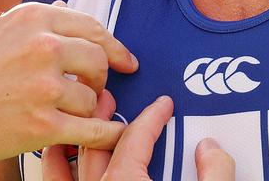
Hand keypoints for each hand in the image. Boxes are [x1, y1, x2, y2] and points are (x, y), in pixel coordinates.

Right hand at [0, 1, 138, 178]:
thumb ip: (32, 20)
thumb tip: (66, 7)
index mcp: (33, 19)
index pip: (92, 28)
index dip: (113, 47)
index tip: (124, 60)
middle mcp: (44, 47)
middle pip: (98, 62)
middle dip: (100, 79)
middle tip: (94, 91)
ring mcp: (44, 88)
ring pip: (93, 99)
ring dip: (89, 110)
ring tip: (72, 115)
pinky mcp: (42, 126)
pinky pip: (92, 131)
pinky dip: (107, 134)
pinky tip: (111, 134)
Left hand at [46, 96, 234, 180]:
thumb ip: (215, 175)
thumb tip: (210, 147)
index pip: (137, 137)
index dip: (153, 116)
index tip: (163, 105)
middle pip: (96, 141)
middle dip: (107, 116)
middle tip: (112, 95)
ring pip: (66, 160)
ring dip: (76, 132)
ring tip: (82, 115)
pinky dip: (53, 162)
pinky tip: (56, 148)